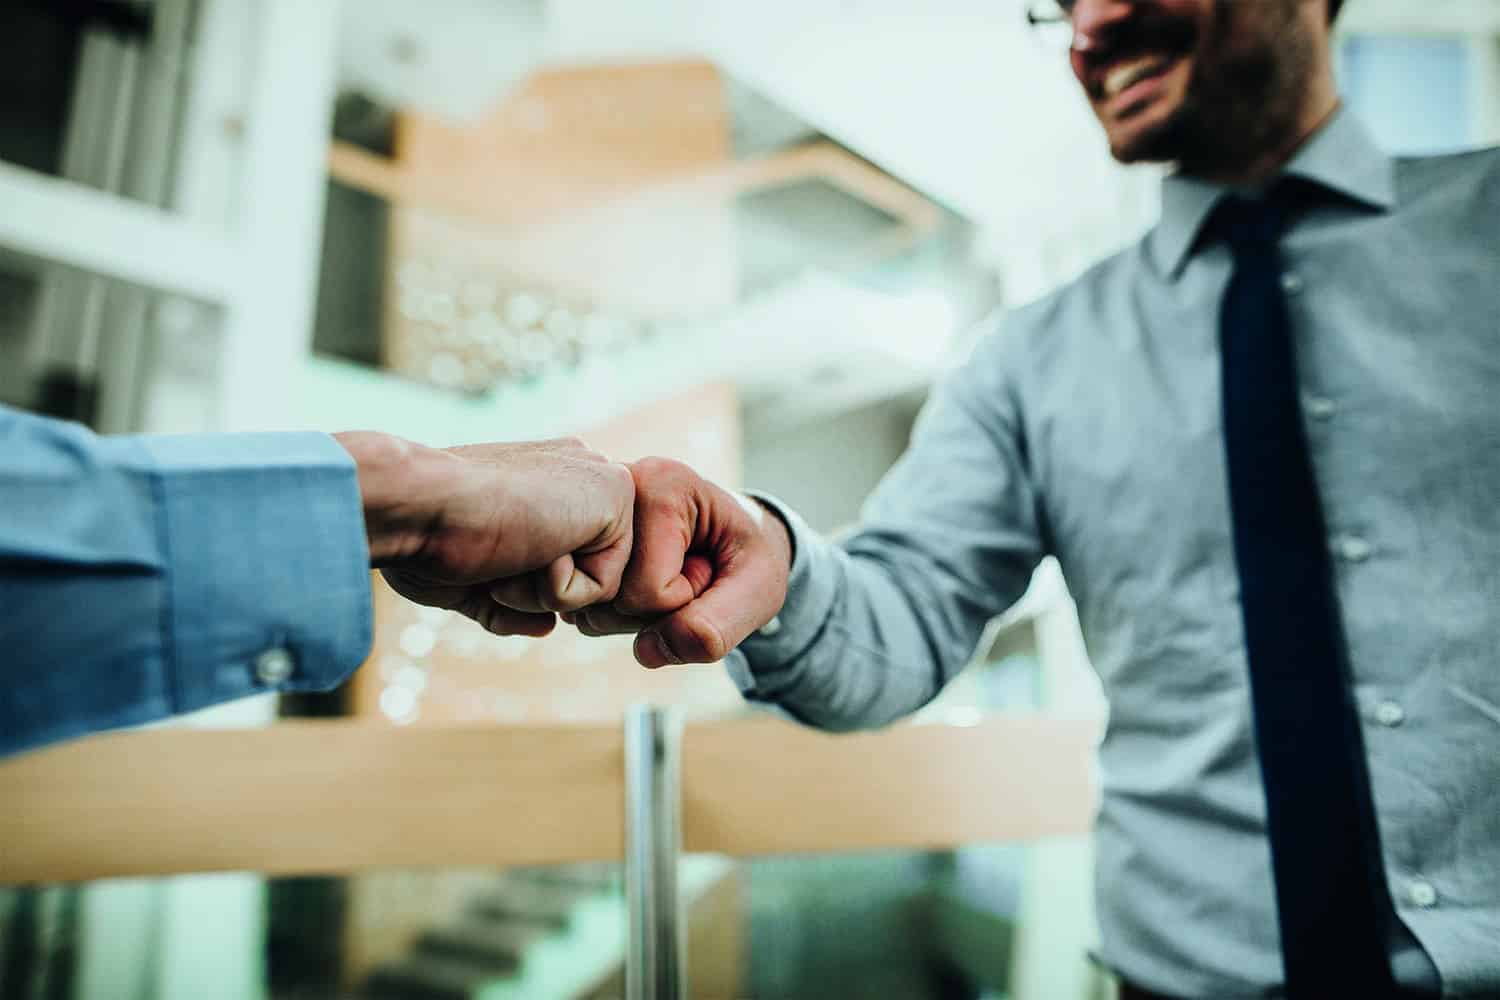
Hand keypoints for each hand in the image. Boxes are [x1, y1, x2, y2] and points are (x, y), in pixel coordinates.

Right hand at [334, 431, 632, 635]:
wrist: (413, 503)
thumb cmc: (425, 536)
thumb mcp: (469, 577)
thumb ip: (513, 599)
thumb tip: (549, 626)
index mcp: (548, 480)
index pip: (565, 559)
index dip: (522, 583)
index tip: (482, 556)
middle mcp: (579, 472)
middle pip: (583, 576)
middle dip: (531, 589)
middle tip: (489, 552)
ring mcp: (600, 481)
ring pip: (596, 586)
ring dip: (539, 591)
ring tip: (505, 548)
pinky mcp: (615, 497)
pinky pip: (602, 589)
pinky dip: (553, 589)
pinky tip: (523, 544)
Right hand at [547, 457, 791, 667]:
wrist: (734, 537)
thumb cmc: (749, 557)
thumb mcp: (758, 590)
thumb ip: (715, 625)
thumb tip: (646, 652)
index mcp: (661, 484)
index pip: (648, 590)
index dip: (685, 599)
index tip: (706, 565)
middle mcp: (611, 490)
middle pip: (611, 600)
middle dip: (655, 610)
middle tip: (686, 570)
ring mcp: (585, 518)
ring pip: (591, 610)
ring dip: (634, 614)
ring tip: (665, 573)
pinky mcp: (573, 545)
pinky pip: (580, 607)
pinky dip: (613, 610)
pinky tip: (638, 580)